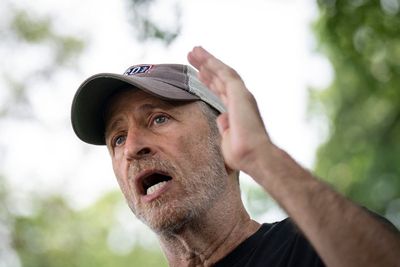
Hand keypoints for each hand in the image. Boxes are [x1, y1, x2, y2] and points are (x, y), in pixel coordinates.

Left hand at [187, 46, 270, 174]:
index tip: (199, 74)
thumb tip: (221, 119)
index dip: (210, 81)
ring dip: (207, 61)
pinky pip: (225, 74)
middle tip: (192, 56)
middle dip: (206, 67)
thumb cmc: (242, 154)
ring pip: (222, 72)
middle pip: (220, 78)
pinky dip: (214, 65)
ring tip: (193, 51)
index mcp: (237, 110)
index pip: (221, 91)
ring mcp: (241, 95)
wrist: (254, 156)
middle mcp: (240, 100)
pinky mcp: (239, 93)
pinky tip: (203, 59)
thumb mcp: (227, 139)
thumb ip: (225, 127)